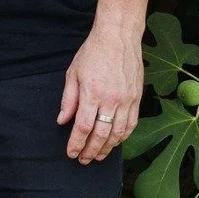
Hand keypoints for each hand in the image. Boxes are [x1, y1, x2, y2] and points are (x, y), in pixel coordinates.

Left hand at [56, 24, 143, 164]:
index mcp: (92, 92)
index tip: (71, 153)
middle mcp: (111, 99)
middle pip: (101, 134)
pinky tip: (115, 142)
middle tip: (83, 160)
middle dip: (91, 150)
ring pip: (118, 133)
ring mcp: (127, 100)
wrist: (118, 37)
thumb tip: (62, 121)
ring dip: (107, 148)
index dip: (77, 143)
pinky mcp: (137, 98)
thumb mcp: (73, 73)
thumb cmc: (93, 52)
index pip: (83, 126)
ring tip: (98, 155)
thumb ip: (68, 99)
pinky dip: (123, 137)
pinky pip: (132, 124)